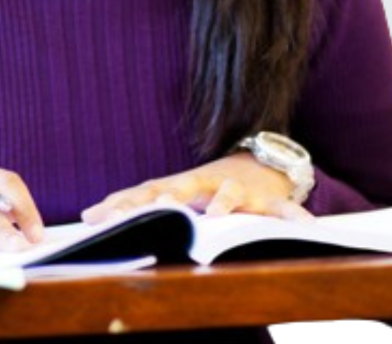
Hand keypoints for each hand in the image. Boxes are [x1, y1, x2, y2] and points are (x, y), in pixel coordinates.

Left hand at [80, 153, 313, 224]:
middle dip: (163, 201)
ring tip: (219, 215)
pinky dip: (293, 217)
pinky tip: (305, 228)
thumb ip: (138, 204)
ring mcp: (236, 189)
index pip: (144, 193)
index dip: (121, 204)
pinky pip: (282, 210)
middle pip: (179, 189)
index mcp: (179, 186)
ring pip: (229, 194)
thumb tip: (87, 215)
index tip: (94, 217)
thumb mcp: (175, 194)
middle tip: (149, 212)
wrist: (260, 163)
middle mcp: (203, 184)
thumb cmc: (207, 188)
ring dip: (224, 203)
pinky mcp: (267, 199)